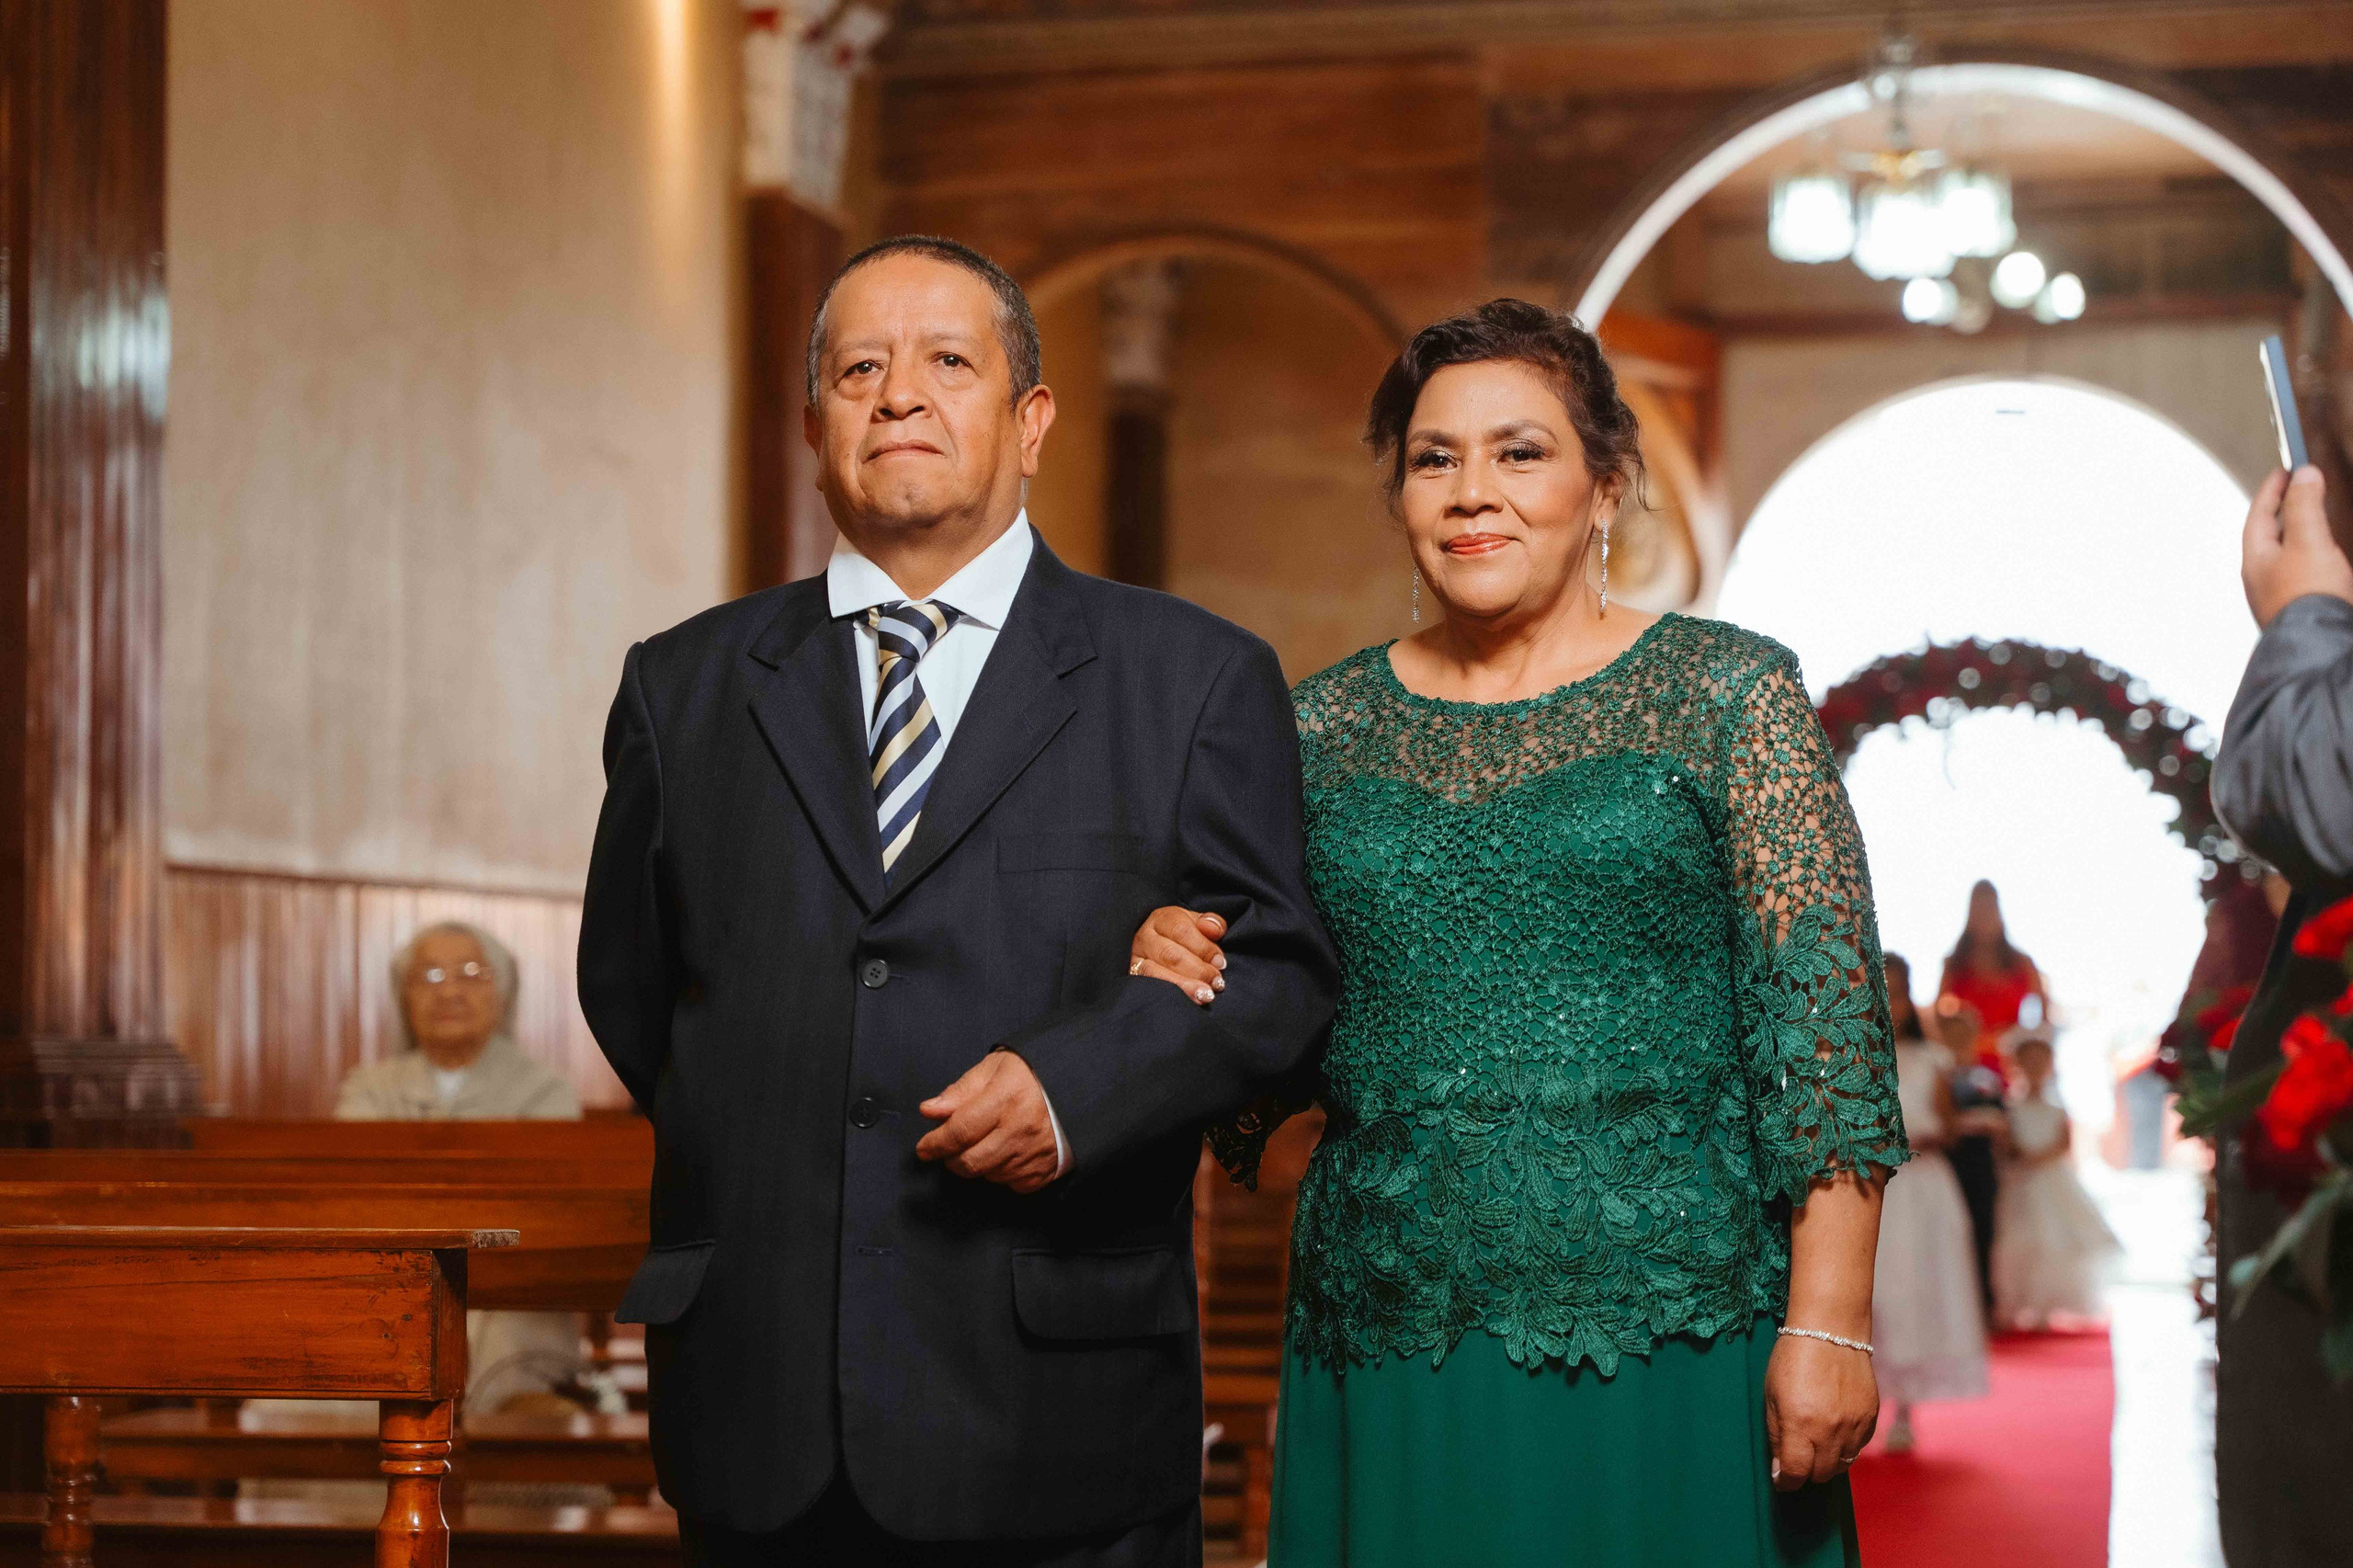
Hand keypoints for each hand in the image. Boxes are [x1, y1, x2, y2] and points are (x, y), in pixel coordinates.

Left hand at [916, 1051, 1060, 1193]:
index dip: (935, 1143)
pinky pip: (1012, 1184)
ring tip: (985, 1142)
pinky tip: (1005, 1153)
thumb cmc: (1030, 1075)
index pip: (960, 1131)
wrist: (1077, 1086)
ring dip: (977, 1164)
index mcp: (1007, 1098)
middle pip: (970, 1161)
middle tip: (950, 1147)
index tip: (923, 1148)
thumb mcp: (993, 1069)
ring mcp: (1036, 1152)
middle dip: (950, 1159)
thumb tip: (929, 1111)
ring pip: (988, 1175)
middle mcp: (1022, 1128)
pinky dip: (1002, 1173)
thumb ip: (960, 1091)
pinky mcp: (1046, 1169)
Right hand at [1129, 907, 1226, 1005]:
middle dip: (1197, 970)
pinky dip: (1168, 996)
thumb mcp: (1196, 925)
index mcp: (1162, 919)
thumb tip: (1214, 930)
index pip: (1181, 930)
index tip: (1220, 963)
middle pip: (1170, 954)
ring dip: (1184, 986)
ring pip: (1155, 973)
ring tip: (1205, 996)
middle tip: (1216, 983)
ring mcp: (1135, 959)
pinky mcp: (1132, 979)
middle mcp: (1144, 937)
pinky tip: (1185, 1002)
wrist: (1156, 948)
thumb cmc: (1182, 938)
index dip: (1204, 948)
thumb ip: (1211, 924)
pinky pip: (1148, 989)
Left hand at [1764, 1333, 1879, 1490]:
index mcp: (1800, 1423)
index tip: (1780, 1479)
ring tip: (1816, 1445)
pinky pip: (1859, 1448)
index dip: (1786, 1482)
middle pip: (1821, 1474)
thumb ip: (1776, 1435)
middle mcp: (1830, 1430)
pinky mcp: (1871, 1418)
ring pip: (1843, 1465)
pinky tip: (1834, 1433)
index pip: (1796, 1473)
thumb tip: (1779, 1469)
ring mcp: (1854, 1425)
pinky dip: (1845, 1448)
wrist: (1830, 1330)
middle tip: (1797, 1459)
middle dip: (1806, 1473)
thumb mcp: (1771, 1395)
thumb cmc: (1792, 1358)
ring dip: (1827, 1463)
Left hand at [2244, 465, 2352, 627]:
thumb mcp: (2307, 541)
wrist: (2321, 648)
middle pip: (2271, 535)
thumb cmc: (2309, 595)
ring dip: (2301, 533)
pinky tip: (2329, 557)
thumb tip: (2304, 474)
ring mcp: (2282, 596)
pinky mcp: (2304, 608)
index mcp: (2256, 561)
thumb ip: (2305, 507)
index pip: (2260, 515)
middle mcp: (2263, 579)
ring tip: (2316, 517)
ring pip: (2289, 555)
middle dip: (2286, 510)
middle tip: (2300, 489)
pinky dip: (2316, 555)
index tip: (2285, 469)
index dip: (2273, 489)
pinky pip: (2307, 573)